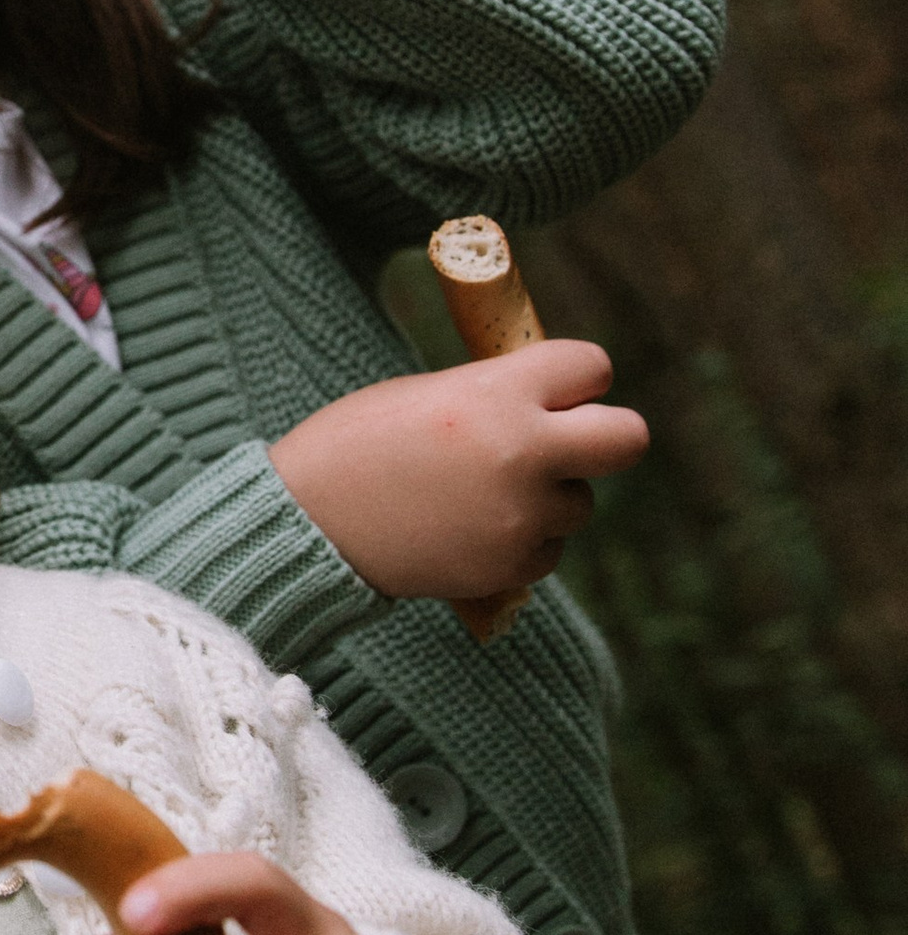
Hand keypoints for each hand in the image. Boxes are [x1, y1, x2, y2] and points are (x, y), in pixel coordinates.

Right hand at [267, 345, 645, 604]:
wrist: (306, 523)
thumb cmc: (356, 445)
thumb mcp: (429, 394)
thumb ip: (498, 395)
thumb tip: (555, 404)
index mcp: (497, 393)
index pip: (591, 367)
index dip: (576, 377)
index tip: (557, 387)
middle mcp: (522, 453)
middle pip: (627, 438)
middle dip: (607, 434)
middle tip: (573, 439)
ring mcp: (520, 516)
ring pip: (580, 502)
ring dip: (547, 495)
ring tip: (483, 492)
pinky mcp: (510, 567)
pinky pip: (547, 548)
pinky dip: (522, 541)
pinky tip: (471, 528)